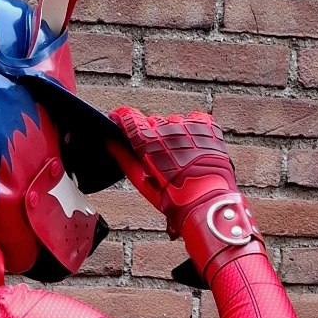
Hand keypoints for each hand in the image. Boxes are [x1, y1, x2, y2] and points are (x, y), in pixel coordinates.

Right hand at [110, 108, 239, 239]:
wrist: (206, 200)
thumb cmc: (174, 198)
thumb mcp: (142, 182)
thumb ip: (124, 158)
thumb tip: (110, 143)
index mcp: (146, 141)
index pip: (127, 116)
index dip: (121, 118)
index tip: (120, 121)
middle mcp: (165, 127)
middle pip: (152, 122)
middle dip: (152, 136)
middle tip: (161, 157)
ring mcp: (187, 124)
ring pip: (173, 122)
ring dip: (173, 135)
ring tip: (181, 157)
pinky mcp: (205, 124)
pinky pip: (193, 119)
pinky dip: (191, 130)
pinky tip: (192, 147)